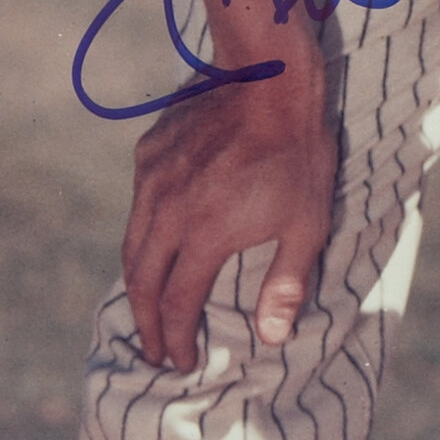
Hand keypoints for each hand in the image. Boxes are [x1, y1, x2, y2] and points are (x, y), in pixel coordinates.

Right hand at [121, 27, 336, 371]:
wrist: (269, 77)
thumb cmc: (297, 152)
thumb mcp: (308, 223)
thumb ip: (286, 283)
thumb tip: (270, 337)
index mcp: (204, 235)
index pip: (176, 305)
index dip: (175, 340)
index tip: (181, 362)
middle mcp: (167, 212)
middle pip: (141, 282)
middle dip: (145, 324)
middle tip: (152, 350)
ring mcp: (152, 180)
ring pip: (131, 244)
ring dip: (137, 283)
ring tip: (146, 308)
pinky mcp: (148, 153)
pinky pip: (137, 205)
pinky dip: (141, 234)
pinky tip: (156, 242)